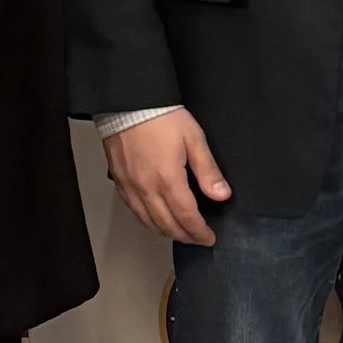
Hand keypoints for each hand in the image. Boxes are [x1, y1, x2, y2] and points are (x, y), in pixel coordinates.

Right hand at [105, 109, 230, 243]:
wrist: (128, 103)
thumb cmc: (162, 118)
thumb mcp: (194, 139)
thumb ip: (208, 171)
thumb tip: (222, 195)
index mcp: (168, 180)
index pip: (186, 217)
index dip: (199, 232)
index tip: (209, 238)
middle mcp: (147, 189)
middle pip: (167, 225)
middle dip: (185, 237)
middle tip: (198, 239)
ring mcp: (130, 188)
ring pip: (148, 222)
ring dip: (166, 233)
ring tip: (181, 234)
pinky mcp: (120, 183)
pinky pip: (134, 211)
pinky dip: (147, 222)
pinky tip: (156, 221)